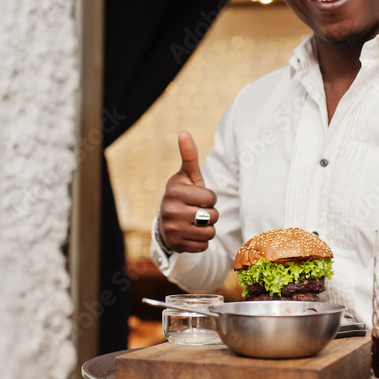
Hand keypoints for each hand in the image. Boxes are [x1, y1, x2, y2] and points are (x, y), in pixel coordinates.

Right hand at [159, 132, 218, 252]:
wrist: (166, 222)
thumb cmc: (183, 194)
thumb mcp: (187, 176)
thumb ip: (189, 156)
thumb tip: (184, 132)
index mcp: (174, 191)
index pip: (210, 198)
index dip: (209, 198)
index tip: (198, 197)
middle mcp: (170, 211)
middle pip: (212, 216)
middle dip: (210, 214)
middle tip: (197, 211)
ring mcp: (173, 230)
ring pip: (210, 233)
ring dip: (207, 229)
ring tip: (196, 223)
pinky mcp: (176, 245)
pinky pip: (203, 246)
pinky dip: (201, 241)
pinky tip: (191, 234)